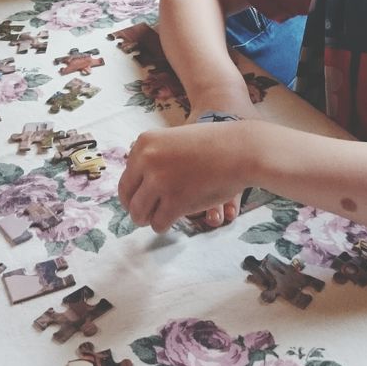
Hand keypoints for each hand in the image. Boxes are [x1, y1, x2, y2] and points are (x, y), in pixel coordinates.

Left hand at [118, 121, 250, 233]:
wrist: (240, 150)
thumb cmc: (211, 146)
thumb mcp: (172, 141)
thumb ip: (153, 159)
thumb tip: (134, 189)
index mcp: (144, 144)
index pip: (126, 178)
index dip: (134, 193)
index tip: (145, 198)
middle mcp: (147, 161)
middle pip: (128, 198)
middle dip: (138, 209)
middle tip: (150, 213)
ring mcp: (160, 181)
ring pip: (139, 214)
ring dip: (149, 219)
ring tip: (162, 216)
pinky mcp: (175, 201)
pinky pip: (158, 223)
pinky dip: (164, 225)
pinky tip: (174, 218)